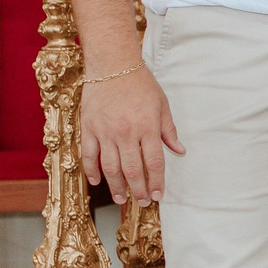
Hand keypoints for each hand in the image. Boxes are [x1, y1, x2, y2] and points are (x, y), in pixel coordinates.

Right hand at [80, 66, 184, 204]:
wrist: (112, 64)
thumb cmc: (140, 83)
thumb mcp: (162, 104)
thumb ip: (168, 130)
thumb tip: (180, 151)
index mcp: (147, 127)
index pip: (154, 162)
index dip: (156, 182)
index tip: (158, 195)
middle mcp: (126, 132)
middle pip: (132, 169)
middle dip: (138, 189)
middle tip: (141, 202)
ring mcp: (104, 131)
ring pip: (110, 166)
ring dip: (116, 186)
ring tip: (121, 198)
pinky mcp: (88, 128)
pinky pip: (88, 154)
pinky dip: (92, 170)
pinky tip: (97, 181)